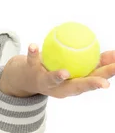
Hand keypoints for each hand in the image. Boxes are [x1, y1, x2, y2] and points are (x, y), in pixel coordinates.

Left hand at [0, 44, 114, 98]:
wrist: (26, 78)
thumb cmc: (58, 72)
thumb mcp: (78, 69)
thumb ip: (96, 63)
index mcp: (74, 86)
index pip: (94, 80)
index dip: (107, 76)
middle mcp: (61, 87)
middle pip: (78, 86)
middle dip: (92, 84)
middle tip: (104, 83)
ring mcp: (45, 81)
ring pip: (52, 79)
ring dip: (58, 76)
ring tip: (64, 73)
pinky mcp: (31, 70)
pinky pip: (32, 60)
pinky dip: (33, 53)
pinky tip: (33, 45)